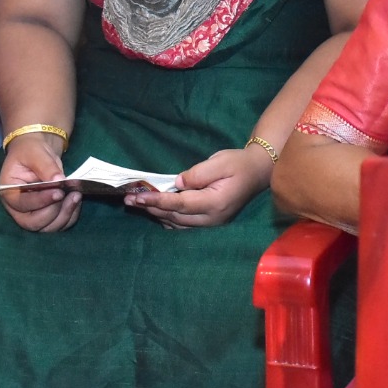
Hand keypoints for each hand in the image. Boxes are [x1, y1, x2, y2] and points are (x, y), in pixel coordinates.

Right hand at [0, 135, 80, 232]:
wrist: (37, 153)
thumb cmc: (31, 151)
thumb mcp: (35, 152)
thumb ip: (45, 166)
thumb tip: (59, 180)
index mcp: (9, 192)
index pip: (22, 204)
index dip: (41, 201)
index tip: (59, 191)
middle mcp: (18, 209)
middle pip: (33, 223)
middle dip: (53, 212)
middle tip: (69, 194)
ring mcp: (32, 215)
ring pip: (47, 228)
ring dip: (65, 215)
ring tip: (76, 196)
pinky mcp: (46, 216)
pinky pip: (59, 224)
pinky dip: (70, 216)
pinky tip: (76, 200)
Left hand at [128, 146, 271, 228]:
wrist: (258, 172)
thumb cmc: (238, 164)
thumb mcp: (219, 162)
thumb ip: (198, 173)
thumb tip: (177, 183)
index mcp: (215, 203)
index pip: (180, 204)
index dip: (157, 201)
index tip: (138, 196)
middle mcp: (212, 219)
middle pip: (175, 217)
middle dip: (151, 208)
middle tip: (129, 199)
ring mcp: (212, 223)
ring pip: (178, 224)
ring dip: (157, 215)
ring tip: (137, 205)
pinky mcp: (210, 222)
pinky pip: (185, 226)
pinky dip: (168, 220)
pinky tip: (156, 212)